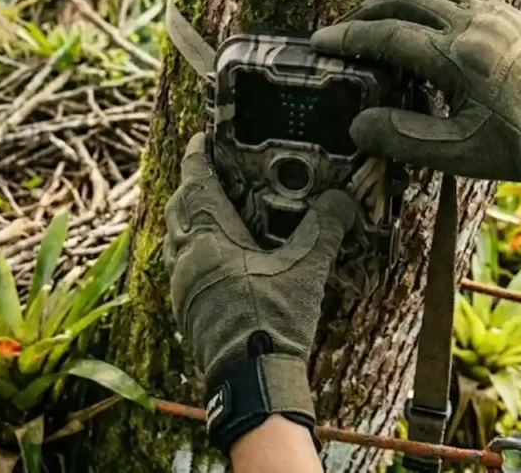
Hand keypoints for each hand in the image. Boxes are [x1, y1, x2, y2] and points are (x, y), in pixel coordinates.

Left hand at [164, 134, 355, 451]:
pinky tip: (214, 258)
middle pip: (179, 210)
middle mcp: (187, 258)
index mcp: (209, 240)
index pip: (196, 184)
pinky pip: (181, 267)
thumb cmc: (272, 324)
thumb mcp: (305, 272)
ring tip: (210, 210)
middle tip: (208, 171)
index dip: (198, 156)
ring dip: (189, 219)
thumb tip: (343, 197)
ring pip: (176, 240)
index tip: (201, 138)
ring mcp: (183, 287)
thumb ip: (324, 229)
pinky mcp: (186, 311)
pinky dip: (193, 251)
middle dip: (191, 186)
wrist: (252, 382)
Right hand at [311, 0, 520, 198]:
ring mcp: (493, 14)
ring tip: (374, 20)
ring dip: (396, 0)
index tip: (321, 42)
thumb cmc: (511, 147)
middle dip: (366, 13)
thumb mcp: (454, 155)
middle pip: (405, 1)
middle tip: (342, 29)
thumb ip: (402, 138)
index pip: (390, 37)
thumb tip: (357, 124)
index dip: (350, 38)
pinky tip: (418, 11)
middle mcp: (475, 27)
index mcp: (460, 60)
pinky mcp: (506, 12)